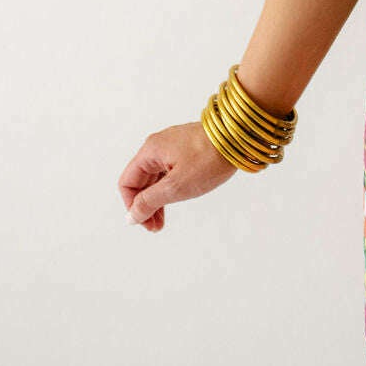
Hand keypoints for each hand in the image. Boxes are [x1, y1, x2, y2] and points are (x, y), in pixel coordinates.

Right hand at [118, 120, 240, 231]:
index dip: (131, 205)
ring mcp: (173, 146)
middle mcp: (158, 146)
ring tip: (163, 221)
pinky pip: (169, 172)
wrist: (238, 137)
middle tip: (155, 227)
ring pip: (156, 177)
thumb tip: (131, 216)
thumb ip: (150, 202)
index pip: (127, 182)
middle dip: (145, 206)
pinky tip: (176, 200)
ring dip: (157, 200)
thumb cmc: (208, 158)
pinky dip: (169, 189)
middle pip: (141, 180)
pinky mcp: (187, 149)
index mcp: (151, 151)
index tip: (144, 222)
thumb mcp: (176, 186)